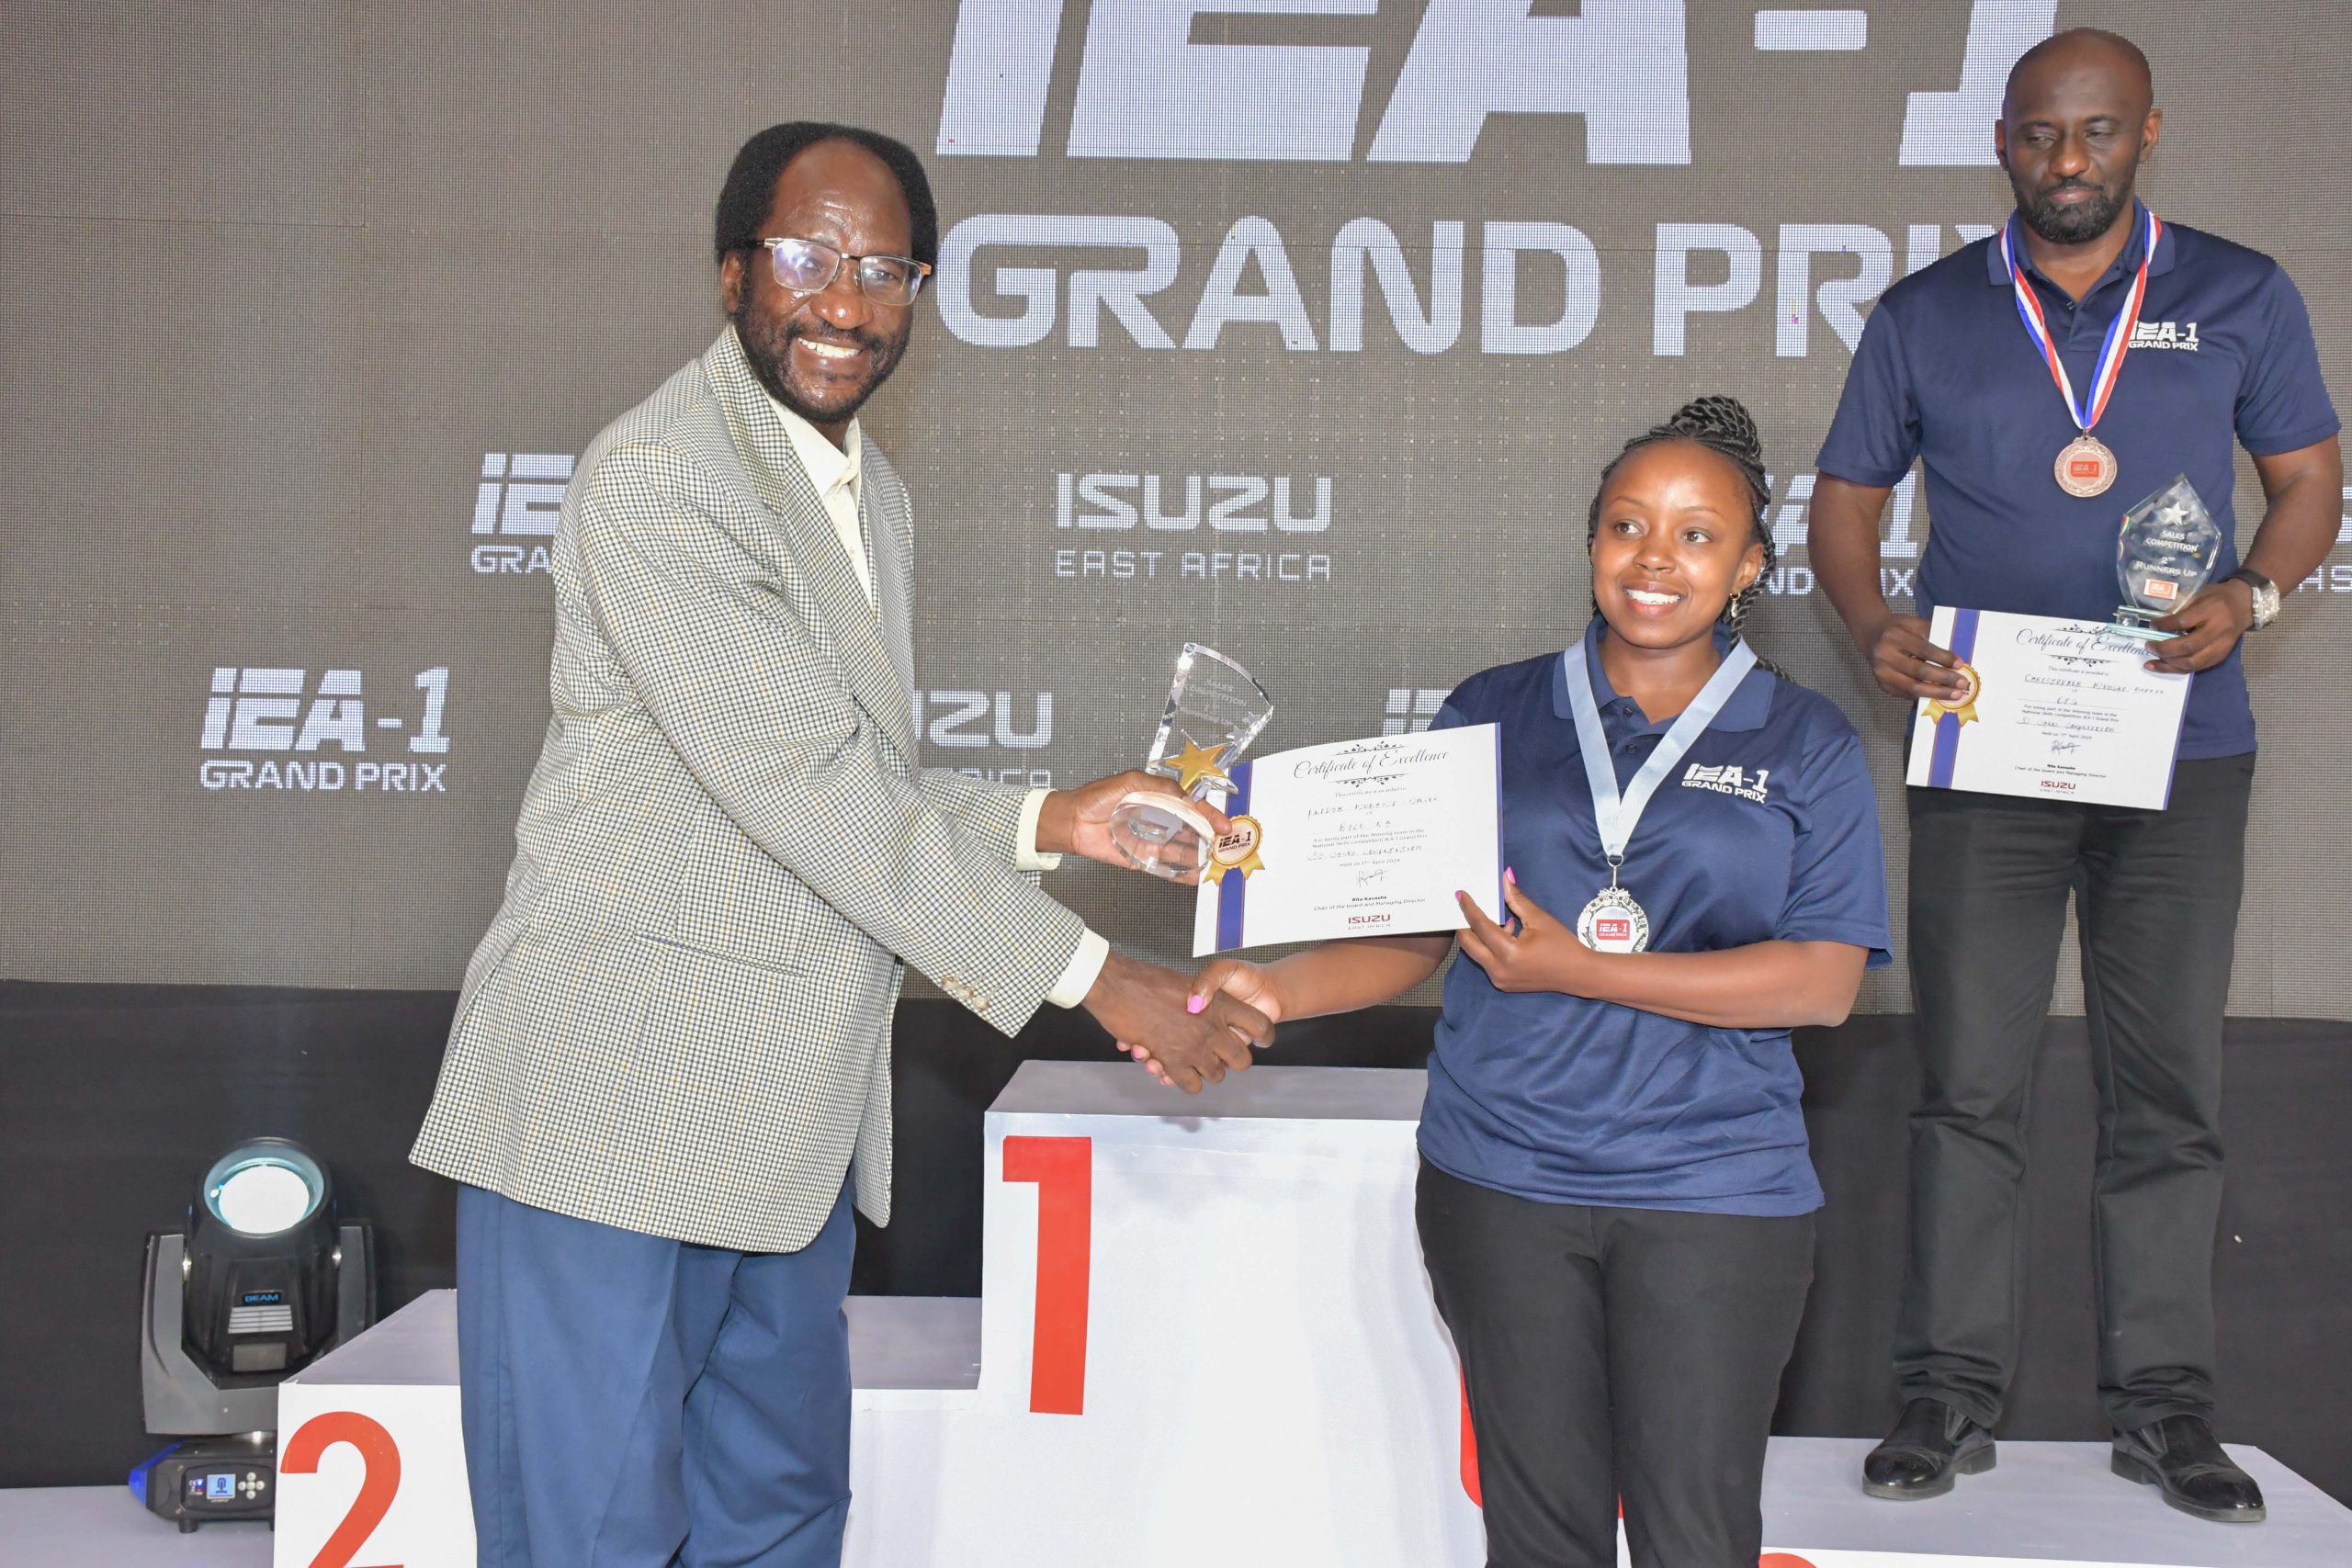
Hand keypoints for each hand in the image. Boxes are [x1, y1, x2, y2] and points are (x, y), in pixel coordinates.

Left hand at [1039, 770, 1230, 883]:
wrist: (1073, 821)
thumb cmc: (1097, 797)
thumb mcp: (1132, 781)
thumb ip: (1161, 788)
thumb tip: (1186, 798)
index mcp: (1159, 799)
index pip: (1191, 807)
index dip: (1209, 815)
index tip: (1223, 825)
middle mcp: (1159, 820)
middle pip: (1191, 831)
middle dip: (1209, 839)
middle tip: (1224, 846)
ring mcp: (1152, 841)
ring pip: (1182, 851)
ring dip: (1199, 857)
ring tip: (1215, 863)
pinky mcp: (1142, 859)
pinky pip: (1165, 868)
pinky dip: (1180, 874)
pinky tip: (1194, 877)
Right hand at [1081, 950, 1269, 1092]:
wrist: (1117, 984)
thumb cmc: (1145, 980)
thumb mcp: (1186, 982)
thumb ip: (1203, 997)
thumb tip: (1208, 1008)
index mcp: (1220, 1003)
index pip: (1260, 1025)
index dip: (1263, 1035)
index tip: (1259, 1039)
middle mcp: (1212, 1028)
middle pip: (1241, 1059)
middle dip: (1231, 1059)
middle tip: (1219, 1052)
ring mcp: (1194, 1047)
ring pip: (1216, 1075)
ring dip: (1206, 1070)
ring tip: (1192, 1059)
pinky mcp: (1173, 1061)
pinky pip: (1192, 1084)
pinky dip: (1185, 1080)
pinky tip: (1175, 1069)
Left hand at [1454, 871, 1589, 994]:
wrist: (1579, 974)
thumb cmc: (1562, 945)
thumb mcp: (1539, 919)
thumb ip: (1517, 899)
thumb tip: (1505, 877)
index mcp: (1508, 953)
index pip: (1480, 926)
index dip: (1469, 908)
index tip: (1460, 894)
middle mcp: (1498, 969)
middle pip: (1468, 944)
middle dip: (1465, 924)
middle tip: (1467, 907)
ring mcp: (1499, 979)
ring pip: (1476, 954)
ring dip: (1479, 936)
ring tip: (1497, 920)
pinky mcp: (1503, 984)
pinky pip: (1487, 961)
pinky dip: (1490, 947)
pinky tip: (1507, 934)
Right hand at [1860, 613, 1969, 702]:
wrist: (1871, 635)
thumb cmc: (1898, 628)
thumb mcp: (1913, 624)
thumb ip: (1932, 635)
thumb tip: (1955, 657)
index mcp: (1894, 637)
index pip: (1923, 649)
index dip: (1943, 658)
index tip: (1960, 664)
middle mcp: (1884, 656)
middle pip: (1918, 671)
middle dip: (1943, 679)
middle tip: (1963, 684)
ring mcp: (1881, 673)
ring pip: (1912, 687)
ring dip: (1937, 692)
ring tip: (1955, 695)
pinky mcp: (1882, 685)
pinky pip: (1907, 694)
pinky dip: (1925, 696)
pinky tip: (1939, 696)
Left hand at [2145, 579, 2252, 673]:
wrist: (2245, 605)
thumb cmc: (2218, 597)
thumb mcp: (2200, 594)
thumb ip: (2182, 608)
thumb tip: (2157, 623)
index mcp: (2213, 609)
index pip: (2183, 622)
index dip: (2164, 625)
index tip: (2152, 625)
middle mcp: (2219, 629)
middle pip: (2188, 646)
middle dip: (2164, 649)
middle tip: (2149, 646)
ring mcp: (2222, 646)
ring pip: (2192, 662)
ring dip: (2168, 664)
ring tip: (2151, 661)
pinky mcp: (2221, 656)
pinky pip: (2197, 667)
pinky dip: (2177, 669)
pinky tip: (2162, 667)